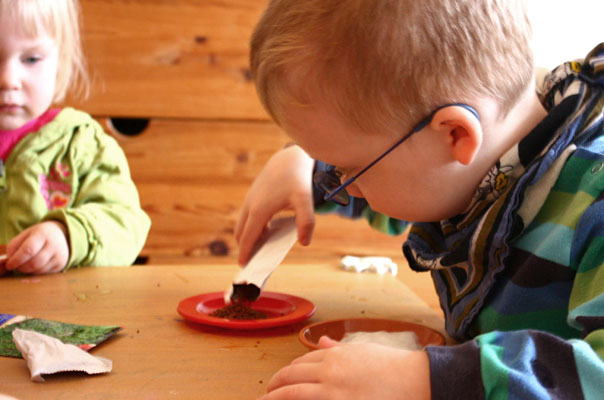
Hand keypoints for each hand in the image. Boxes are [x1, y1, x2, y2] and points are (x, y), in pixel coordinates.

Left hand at [5, 221, 69, 273]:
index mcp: (42, 234)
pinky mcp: (61, 264)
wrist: (59, 235)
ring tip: (24, 265)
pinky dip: (35, 271)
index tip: (9, 265)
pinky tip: (34, 265)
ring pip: (39, 270)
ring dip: (27, 270)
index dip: (17, 260)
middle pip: (34, 263)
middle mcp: (54, 244)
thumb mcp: (25, 235)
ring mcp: (59, 255)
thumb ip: (14, 246)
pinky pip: (44, 272)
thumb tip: (10, 260)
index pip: (28, 250)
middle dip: (21, 267)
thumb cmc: (38, 235)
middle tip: (16, 266)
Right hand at [236, 145, 314, 264]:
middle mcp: (250, 205)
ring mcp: (249, 199)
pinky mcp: (252, 195)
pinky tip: (266, 231)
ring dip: (248, 237)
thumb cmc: (297, 179)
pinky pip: (247, 216)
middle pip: (240, 233)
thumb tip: (304, 243)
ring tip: (260, 249)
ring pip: (242, 224)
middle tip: (253, 262)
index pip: (248, 237)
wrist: (289, 157)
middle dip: (244, 247)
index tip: (243, 266)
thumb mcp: (305, 200)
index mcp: (260, 210)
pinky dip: (251, 227)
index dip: (245, 252)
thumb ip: (306, 222)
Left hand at [259, 336, 430, 399]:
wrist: (417, 380)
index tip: (281, 382)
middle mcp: (329, 371)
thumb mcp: (363, 352)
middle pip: (290, 377)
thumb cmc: (394, 367)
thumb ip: (339, 349)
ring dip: (273, 398)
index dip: (287, 375)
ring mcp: (332, 391)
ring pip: (291, 393)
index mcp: (334, 356)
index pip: (300, 364)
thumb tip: (322, 341)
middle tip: (264, 396)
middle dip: (273, 387)